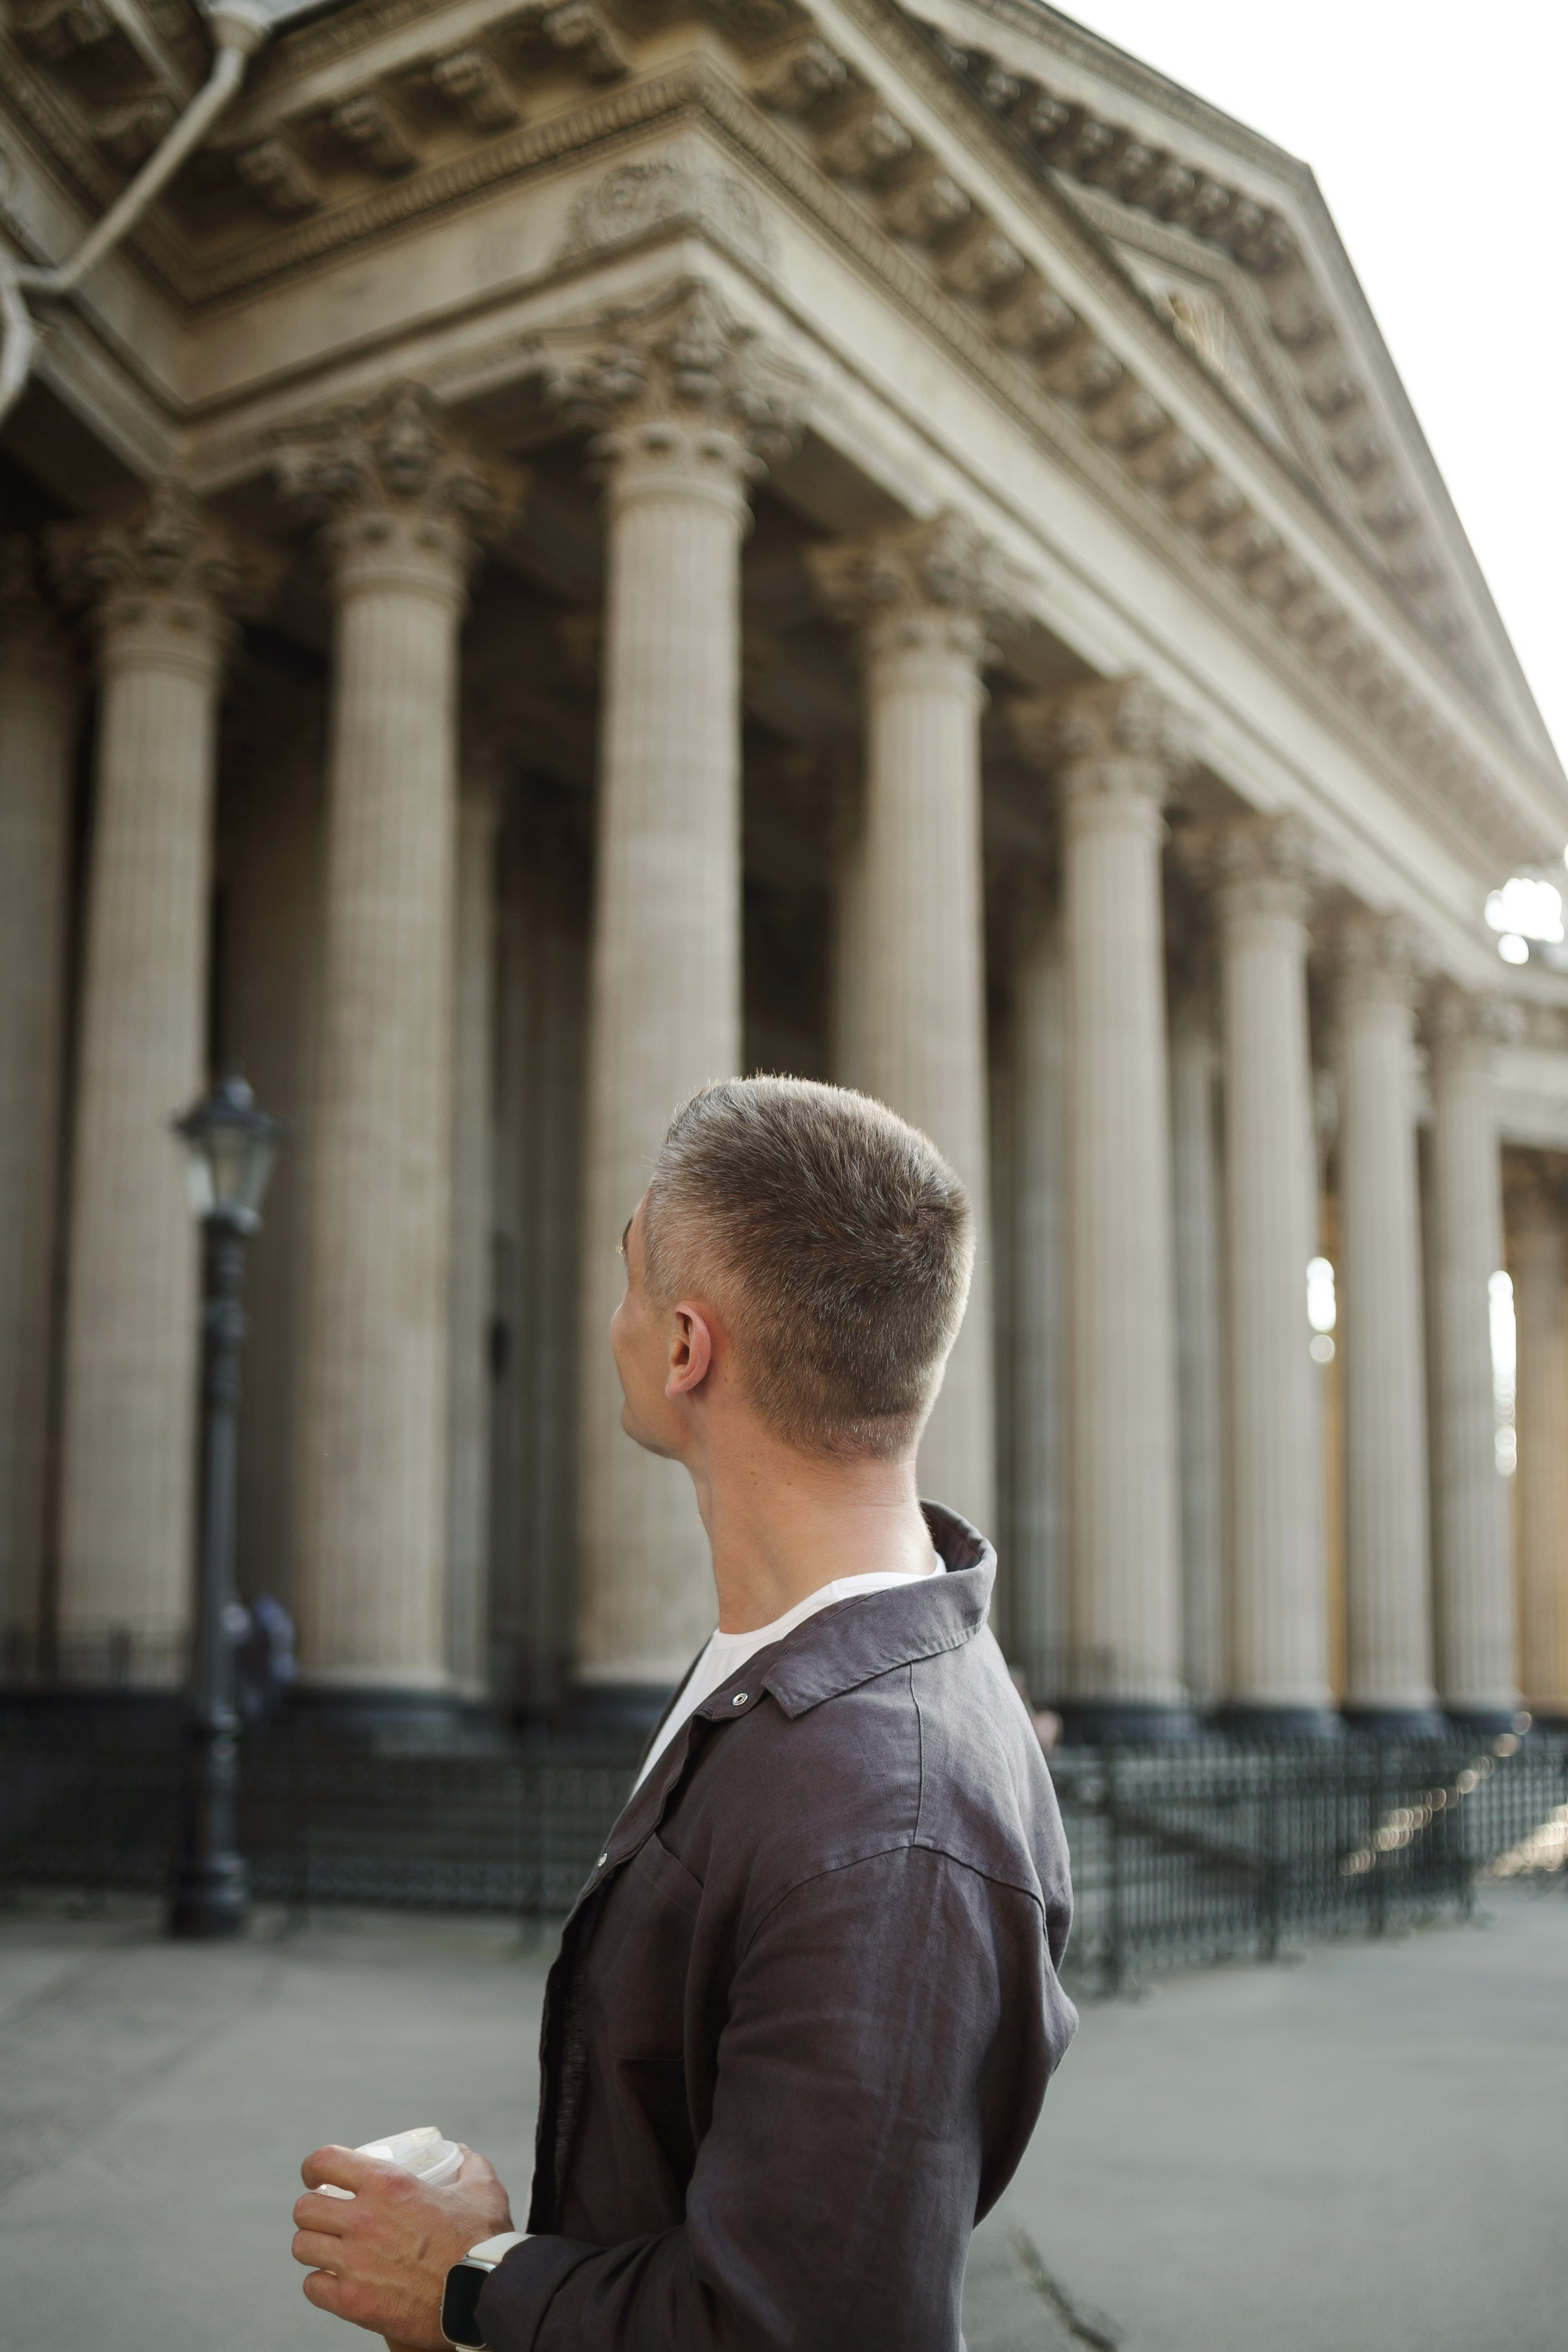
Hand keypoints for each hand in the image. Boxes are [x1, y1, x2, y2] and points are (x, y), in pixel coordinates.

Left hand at [291, 2143, 512, 2348]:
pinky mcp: (353, 2302)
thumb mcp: (482, 2189)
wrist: (483, 2295)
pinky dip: (321, 2284)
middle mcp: (363, 2220)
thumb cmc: (482, 2241)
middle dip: (312, 2211)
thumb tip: (461, 2153)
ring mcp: (354, 2263)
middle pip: (304, 2208)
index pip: (325, 2162)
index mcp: (388, 2184)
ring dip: (314, 2246)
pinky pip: (313, 2287)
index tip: (315, 2176)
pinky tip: (335, 2282)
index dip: (313, 2167)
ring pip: (302, 2246)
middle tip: (327, 2218)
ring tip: (327, 2249)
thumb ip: (469, 2165)